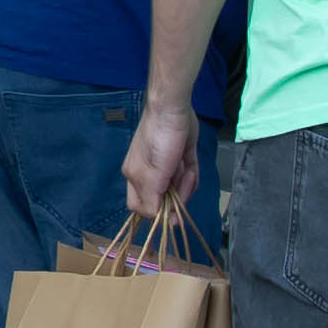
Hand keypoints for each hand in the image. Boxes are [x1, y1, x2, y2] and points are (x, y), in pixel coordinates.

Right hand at [122, 98, 197, 226]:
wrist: (172, 109)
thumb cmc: (157, 141)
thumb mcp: (151, 176)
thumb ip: (151, 200)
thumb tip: (156, 219)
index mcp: (135, 177)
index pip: (141, 206)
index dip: (155, 212)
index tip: (170, 215)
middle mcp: (149, 172)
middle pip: (163, 199)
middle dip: (175, 198)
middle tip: (182, 189)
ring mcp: (167, 164)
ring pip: (178, 187)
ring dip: (185, 185)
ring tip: (187, 172)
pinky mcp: (182, 155)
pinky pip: (189, 174)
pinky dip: (192, 176)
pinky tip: (190, 169)